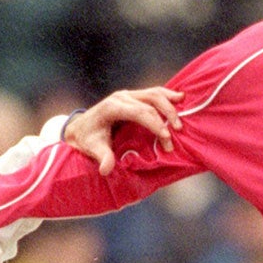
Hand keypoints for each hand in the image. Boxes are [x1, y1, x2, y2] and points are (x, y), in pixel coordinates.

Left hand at [64, 86, 183, 172]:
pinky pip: (153, 92)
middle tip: (177, 132)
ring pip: (154, 93)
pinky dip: (168, 95)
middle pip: (151, 101)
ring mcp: (128, 95)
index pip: (140, 113)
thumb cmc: (88, 138)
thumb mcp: (92, 149)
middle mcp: (122, 97)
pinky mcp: (133, 96)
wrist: (81, 127)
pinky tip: (180, 98)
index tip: (166, 139)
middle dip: (167, 116)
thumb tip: (106, 169)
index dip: (156, 124)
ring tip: (182, 118)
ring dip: (170, 104)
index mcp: (113, 107)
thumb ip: (102, 157)